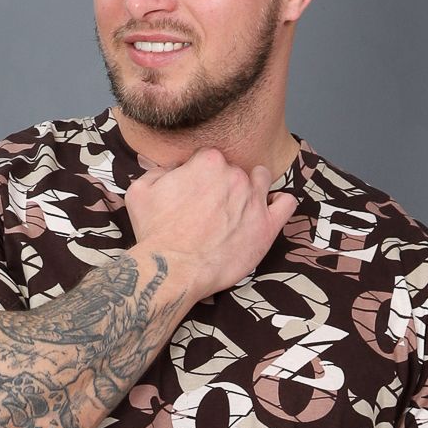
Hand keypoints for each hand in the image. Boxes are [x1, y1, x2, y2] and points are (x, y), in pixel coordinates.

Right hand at [126, 146, 296, 303]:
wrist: (173, 269)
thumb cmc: (155, 233)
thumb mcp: (141, 192)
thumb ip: (159, 172)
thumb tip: (169, 170)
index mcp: (208, 161)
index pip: (211, 158)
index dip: (202, 174)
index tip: (196, 191)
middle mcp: (235, 175)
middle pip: (235, 170)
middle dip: (225, 184)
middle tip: (212, 208)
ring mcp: (254, 200)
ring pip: (261, 179)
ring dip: (253, 187)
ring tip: (240, 205)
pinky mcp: (266, 227)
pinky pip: (286, 204)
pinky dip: (279, 203)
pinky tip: (270, 209)